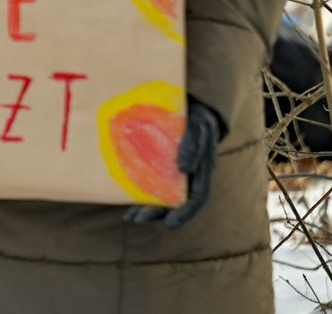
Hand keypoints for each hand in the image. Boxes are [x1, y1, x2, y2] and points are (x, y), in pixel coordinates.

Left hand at [124, 99, 220, 229]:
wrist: (193, 106)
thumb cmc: (196, 115)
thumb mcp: (199, 124)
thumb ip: (194, 141)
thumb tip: (182, 167)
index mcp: (204, 170)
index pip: (198, 198)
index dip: (185, 213)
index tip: (169, 224)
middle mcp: (191, 175)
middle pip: (176, 202)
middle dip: (157, 213)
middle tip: (138, 220)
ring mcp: (177, 171)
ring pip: (163, 195)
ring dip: (146, 208)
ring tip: (129, 217)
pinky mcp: (163, 165)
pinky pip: (153, 182)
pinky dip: (141, 191)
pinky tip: (127, 200)